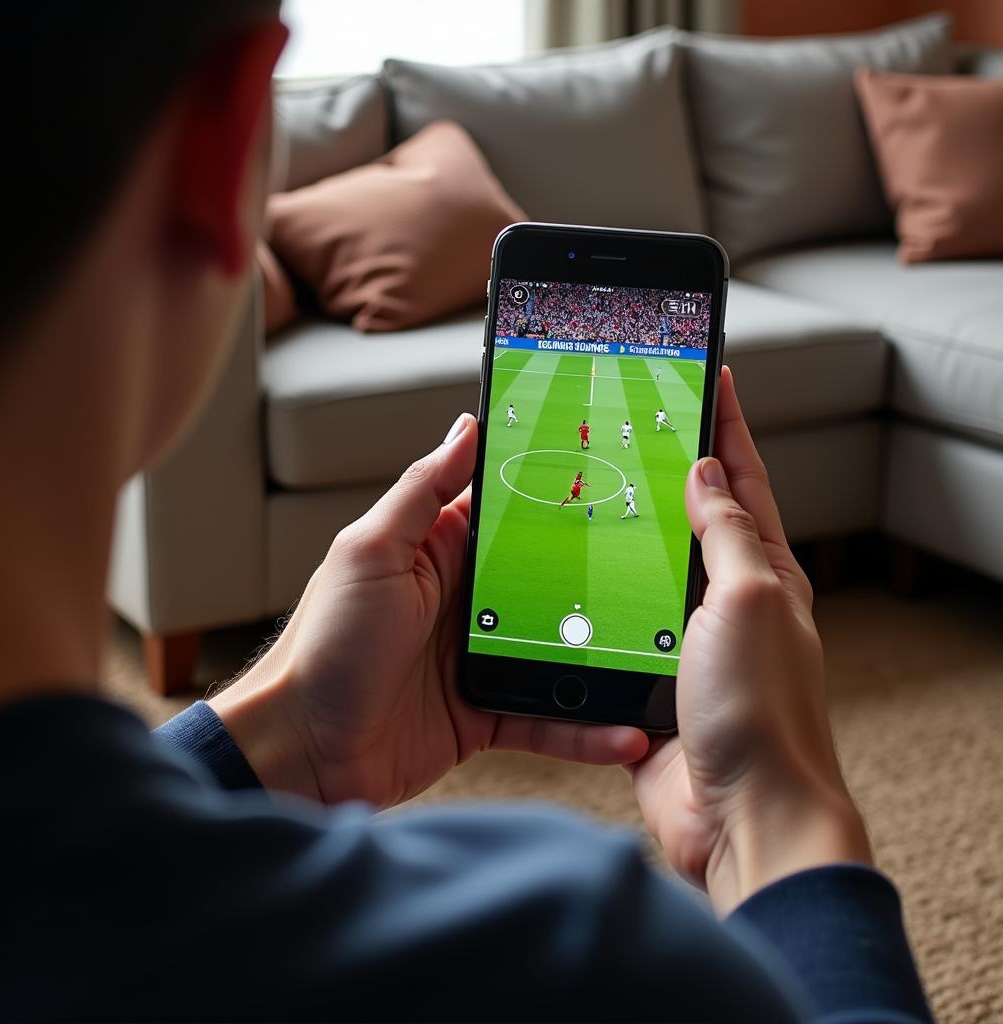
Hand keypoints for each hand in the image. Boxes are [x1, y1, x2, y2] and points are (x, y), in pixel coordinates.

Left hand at [211, 414, 648, 807]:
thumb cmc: (325, 643)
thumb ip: (423, 492)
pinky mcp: (486, 714)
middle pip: (547, 580)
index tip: (614, 476)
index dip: (555, 493)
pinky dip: (584, 727)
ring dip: (604, 657)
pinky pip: (546, 717)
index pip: (507, 512)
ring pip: (559, 650)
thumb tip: (466, 427)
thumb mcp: (369, 551)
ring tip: (659, 657)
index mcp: (438, 552)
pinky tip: (625, 730)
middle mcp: (465, 602)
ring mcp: (480, 659)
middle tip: (664, 571)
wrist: (302, 750)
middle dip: (601, 576)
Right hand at [631, 368, 871, 913]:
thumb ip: (728, 535)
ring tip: (582, 488)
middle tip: (630, 424)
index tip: (709, 377)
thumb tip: (708, 473)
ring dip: (621, 534)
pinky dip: (593, 600)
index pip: (744, 481)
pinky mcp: (647, 681)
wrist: (740, 817)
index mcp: (763, 575)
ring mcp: (686, 643)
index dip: (727, 425)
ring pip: (647, 571)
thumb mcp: (747, 601)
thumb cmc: (759, 709)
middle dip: (668, 469)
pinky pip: (616, 626)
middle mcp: (726, 604)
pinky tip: (561, 580)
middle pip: (694, 520)